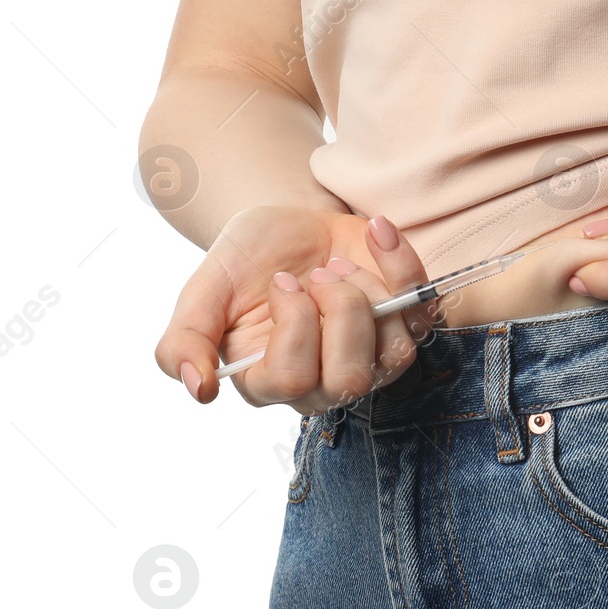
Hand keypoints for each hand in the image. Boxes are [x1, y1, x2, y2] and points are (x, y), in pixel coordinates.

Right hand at [154, 207, 436, 412]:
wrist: (286, 220)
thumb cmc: (244, 261)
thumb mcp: (202, 292)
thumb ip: (183, 341)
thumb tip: (198, 389)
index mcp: (270, 383)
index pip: (291, 382)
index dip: (292, 324)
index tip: (280, 282)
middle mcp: (324, 380)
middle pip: (350, 379)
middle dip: (338, 311)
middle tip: (315, 274)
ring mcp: (371, 353)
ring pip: (396, 352)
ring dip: (368, 290)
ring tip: (334, 263)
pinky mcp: (405, 320)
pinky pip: (424, 307)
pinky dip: (403, 262)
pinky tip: (374, 231)